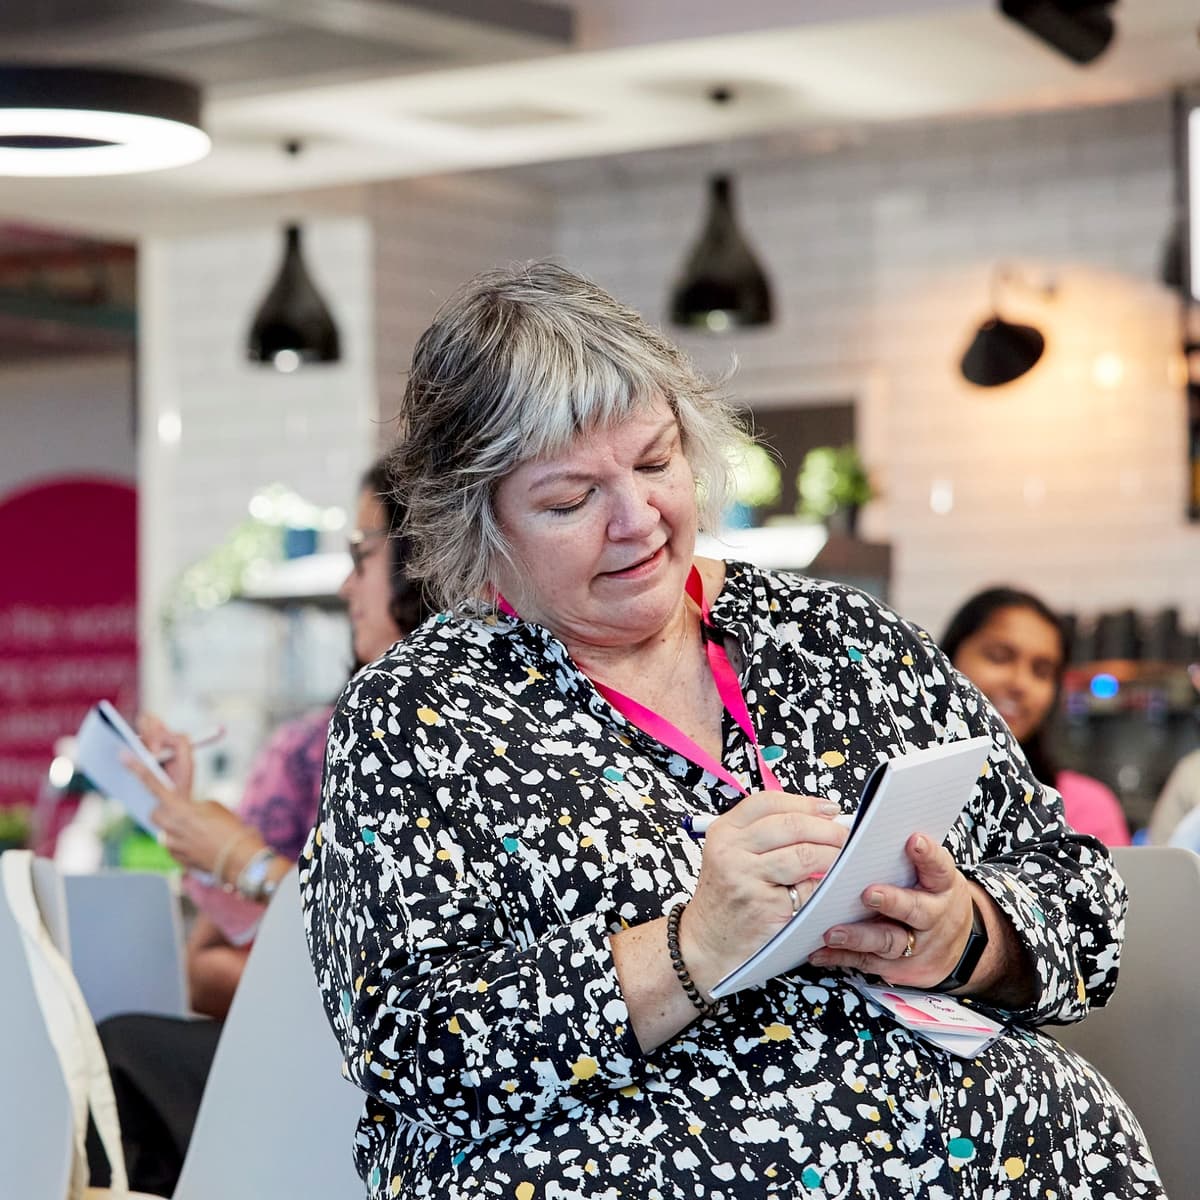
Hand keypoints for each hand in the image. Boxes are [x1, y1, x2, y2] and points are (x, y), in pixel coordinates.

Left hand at [124, 714, 261, 877]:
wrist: (241, 860)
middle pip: (156, 813)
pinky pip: (174, 847)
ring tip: (200, 831)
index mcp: (180, 809)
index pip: (154, 785)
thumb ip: (192, 806)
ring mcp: (172, 846)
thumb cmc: (232, 829)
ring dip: (176, 829)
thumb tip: (184, 811)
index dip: (138, 770)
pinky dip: (185, 844)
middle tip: (182, 811)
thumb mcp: (213, 807)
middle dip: (165, 811)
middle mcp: (170, 828)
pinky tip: (202, 845)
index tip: (124, 757)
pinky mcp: (177, 860)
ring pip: (165, 832)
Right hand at [680, 791, 849, 994]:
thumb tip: (818, 819)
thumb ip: (763, 836)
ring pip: (804, 854)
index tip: (829, 809)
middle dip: (827, 828)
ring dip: (833, 855)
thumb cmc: (726, 898)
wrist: (706, 942)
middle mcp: (730, 851)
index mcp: (723, 832)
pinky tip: (828, 886)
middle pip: (791, 825)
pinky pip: (807, 890)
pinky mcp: (765, 907)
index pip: (768, 802)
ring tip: (844, 859)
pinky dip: (824, 886)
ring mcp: (746, 878)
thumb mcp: (730, 856)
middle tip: (844, 835)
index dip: (805, 803)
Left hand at [808, 832, 975, 988]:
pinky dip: (841, 958)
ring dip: (859, 937)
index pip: (938, 867)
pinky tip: (820, 951)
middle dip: (892, 902)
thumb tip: (859, 827)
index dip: (928, 855)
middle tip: (868, 893)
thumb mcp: (930, 874)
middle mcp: (933, 916)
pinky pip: (867, 962)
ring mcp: (917, 945)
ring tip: (833, 932)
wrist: (956, 947)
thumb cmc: (931, 896)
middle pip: (916, 910)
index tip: (914, 841)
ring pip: (889, 942)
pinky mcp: (898, 967)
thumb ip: (902, 857)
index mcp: (942, 886)